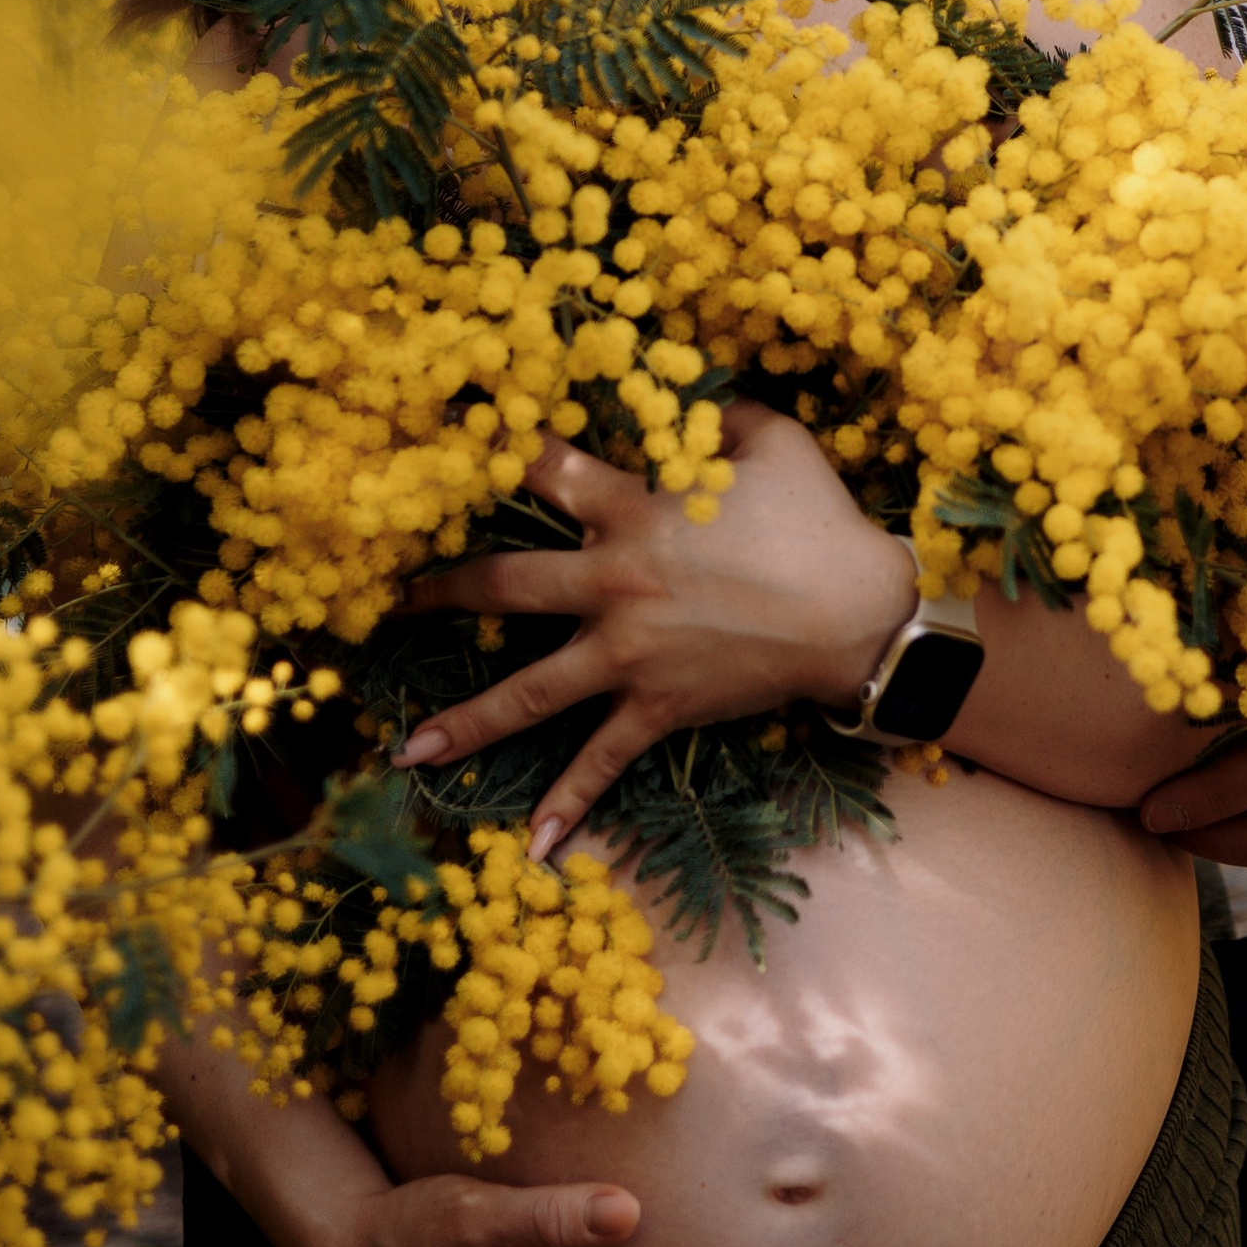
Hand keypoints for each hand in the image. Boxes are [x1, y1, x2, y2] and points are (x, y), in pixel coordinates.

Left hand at [396, 401, 912, 852]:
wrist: (859, 614)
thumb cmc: (818, 519)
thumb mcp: (773, 441)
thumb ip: (718, 417)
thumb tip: (692, 402)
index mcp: (631, 510)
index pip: (544, 468)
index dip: (498, 448)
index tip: (450, 441)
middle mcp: (612, 583)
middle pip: (502, 587)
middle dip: (438, 594)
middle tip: (388, 605)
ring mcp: (628, 654)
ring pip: (527, 690)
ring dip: (465, 718)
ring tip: (407, 747)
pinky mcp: (657, 706)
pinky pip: (603, 760)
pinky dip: (568, 802)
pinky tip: (533, 844)